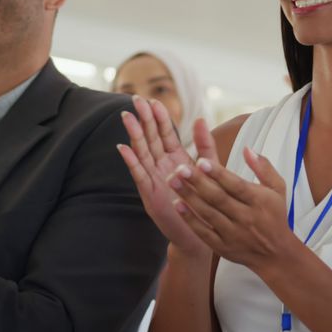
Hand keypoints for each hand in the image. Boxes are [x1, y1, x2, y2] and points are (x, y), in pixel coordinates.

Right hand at [117, 96, 208, 257]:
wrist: (199, 232)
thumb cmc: (204, 200)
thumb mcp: (208, 169)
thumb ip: (205, 145)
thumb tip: (201, 118)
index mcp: (176, 158)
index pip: (166, 133)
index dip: (160, 117)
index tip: (154, 100)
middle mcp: (162, 166)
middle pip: (151, 138)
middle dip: (144, 119)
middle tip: (135, 99)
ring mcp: (153, 179)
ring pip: (142, 153)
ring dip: (134, 135)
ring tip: (127, 117)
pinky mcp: (149, 194)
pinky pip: (139, 175)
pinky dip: (131, 161)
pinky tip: (122, 148)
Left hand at [168, 146, 297, 274]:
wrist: (275, 253)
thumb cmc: (275, 215)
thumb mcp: (278, 188)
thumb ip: (263, 167)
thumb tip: (247, 148)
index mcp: (259, 201)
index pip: (236, 185)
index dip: (218, 174)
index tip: (201, 161)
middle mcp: (245, 217)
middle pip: (218, 198)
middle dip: (198, 182)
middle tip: (180, 169)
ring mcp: (232, 233)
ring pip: (208, 213)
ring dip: (189, 197)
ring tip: (173, 181)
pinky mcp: (222, 246)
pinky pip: (203, 231)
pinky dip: (189, 219)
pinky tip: (177, 205)